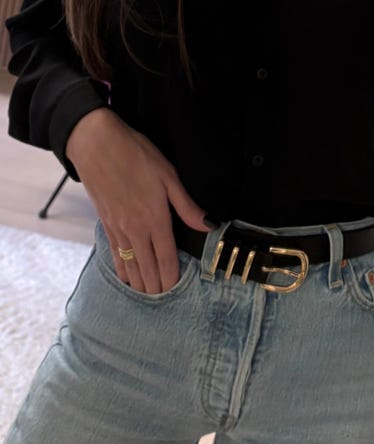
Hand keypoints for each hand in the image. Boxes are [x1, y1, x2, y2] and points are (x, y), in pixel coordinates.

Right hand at [66, 108, 213, 293]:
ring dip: (140, 284)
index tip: (177, 292)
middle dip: (157, 288)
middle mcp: (136, 231)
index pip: (167, 260)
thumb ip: (187, 206)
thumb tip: (208, 225)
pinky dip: (123, 271)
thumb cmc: (135, 155)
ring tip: (149, 295)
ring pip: (131, 268)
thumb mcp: (168, 176)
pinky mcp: (106, 225)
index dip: (173, 279)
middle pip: (148, 270)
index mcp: (155, 220)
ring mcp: (118, 230)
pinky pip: (116, 256)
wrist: (95, 144)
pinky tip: (128, 279)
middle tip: (165, 299)